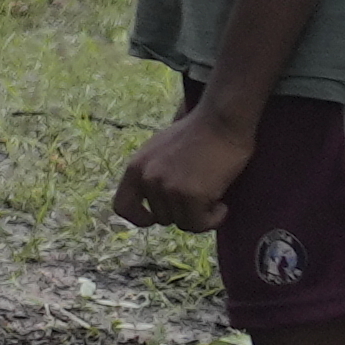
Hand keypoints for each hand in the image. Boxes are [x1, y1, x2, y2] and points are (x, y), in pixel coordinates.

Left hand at [111, 89, 261, 234]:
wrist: (222, 120)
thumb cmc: (199, 132)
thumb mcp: (161, 149)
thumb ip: (152, 172)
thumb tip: (154, 202)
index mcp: (136, 166)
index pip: (122, 207)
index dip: (139, 218)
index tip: (155, 219)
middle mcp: (147, 178)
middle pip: (163, 218)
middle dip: (183, 212)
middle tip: (202, 196)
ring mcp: (167, 187)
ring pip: (184, 224)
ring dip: (201, 216)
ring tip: (214, 196)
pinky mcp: (190, 195)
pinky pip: (200, 224)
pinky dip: (214, 218)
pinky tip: (223, 204)